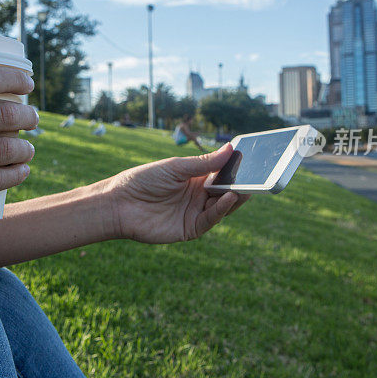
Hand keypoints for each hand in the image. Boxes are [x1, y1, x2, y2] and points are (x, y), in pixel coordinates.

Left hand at [107, 144, 249, 243]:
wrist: (119, 204)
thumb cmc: (143, 180)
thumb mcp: (176, 167)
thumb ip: (204, 162)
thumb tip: (230, 148)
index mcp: (194, 179)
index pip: (221, 174)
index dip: (235, 169)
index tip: (252, 161)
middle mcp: (197, 196)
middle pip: (225, 192)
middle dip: (240, 185)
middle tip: (257, 177)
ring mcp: (194, 213)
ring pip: (222, 207)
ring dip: (234, 198)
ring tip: (245, 187)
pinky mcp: (189, 229)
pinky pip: (210, 220)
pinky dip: (221, 209)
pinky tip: (229, 197)